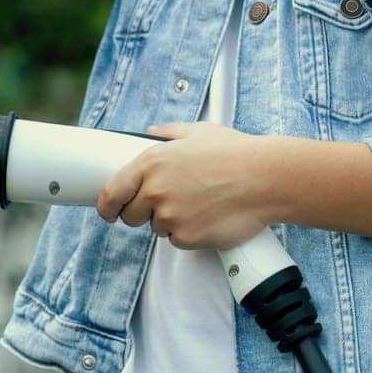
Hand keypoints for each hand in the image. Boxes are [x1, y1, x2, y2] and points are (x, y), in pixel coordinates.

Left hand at [95, 122, 272, 249]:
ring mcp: (170, 216)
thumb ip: (168, 133)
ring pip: (157, 228)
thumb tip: (150, 133)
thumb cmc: (234, 152)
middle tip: (167, 203)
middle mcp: (155, 190)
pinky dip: (189, 233)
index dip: (106, 206)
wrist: (265, 179)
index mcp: (151, 162)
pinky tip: (208, 216)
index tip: (108, 211)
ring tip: (198, 203)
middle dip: (143, 213)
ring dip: (171, 221)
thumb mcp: (198, 132)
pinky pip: (178, 240)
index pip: (111, 192)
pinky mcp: (187, 237)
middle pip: (130, 215)